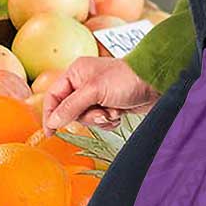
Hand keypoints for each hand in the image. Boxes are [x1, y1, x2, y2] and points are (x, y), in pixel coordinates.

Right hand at [42, 57, 159, 132]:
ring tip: (113, 111)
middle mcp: (84, 83)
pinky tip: (119, 113)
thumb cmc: (126, 79)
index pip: (53, 96)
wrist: (156, 83)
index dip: (50, 114)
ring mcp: (97, 95)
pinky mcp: (109, 105)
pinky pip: (100, 121)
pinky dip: (109, 121)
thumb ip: (71, 106)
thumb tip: (53, 121)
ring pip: (86, 118)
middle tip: (101, 113)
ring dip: (100, 119)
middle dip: (87, 116)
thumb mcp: (94, 91)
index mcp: (76, 73)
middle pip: (70, 111)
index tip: (50, 132)